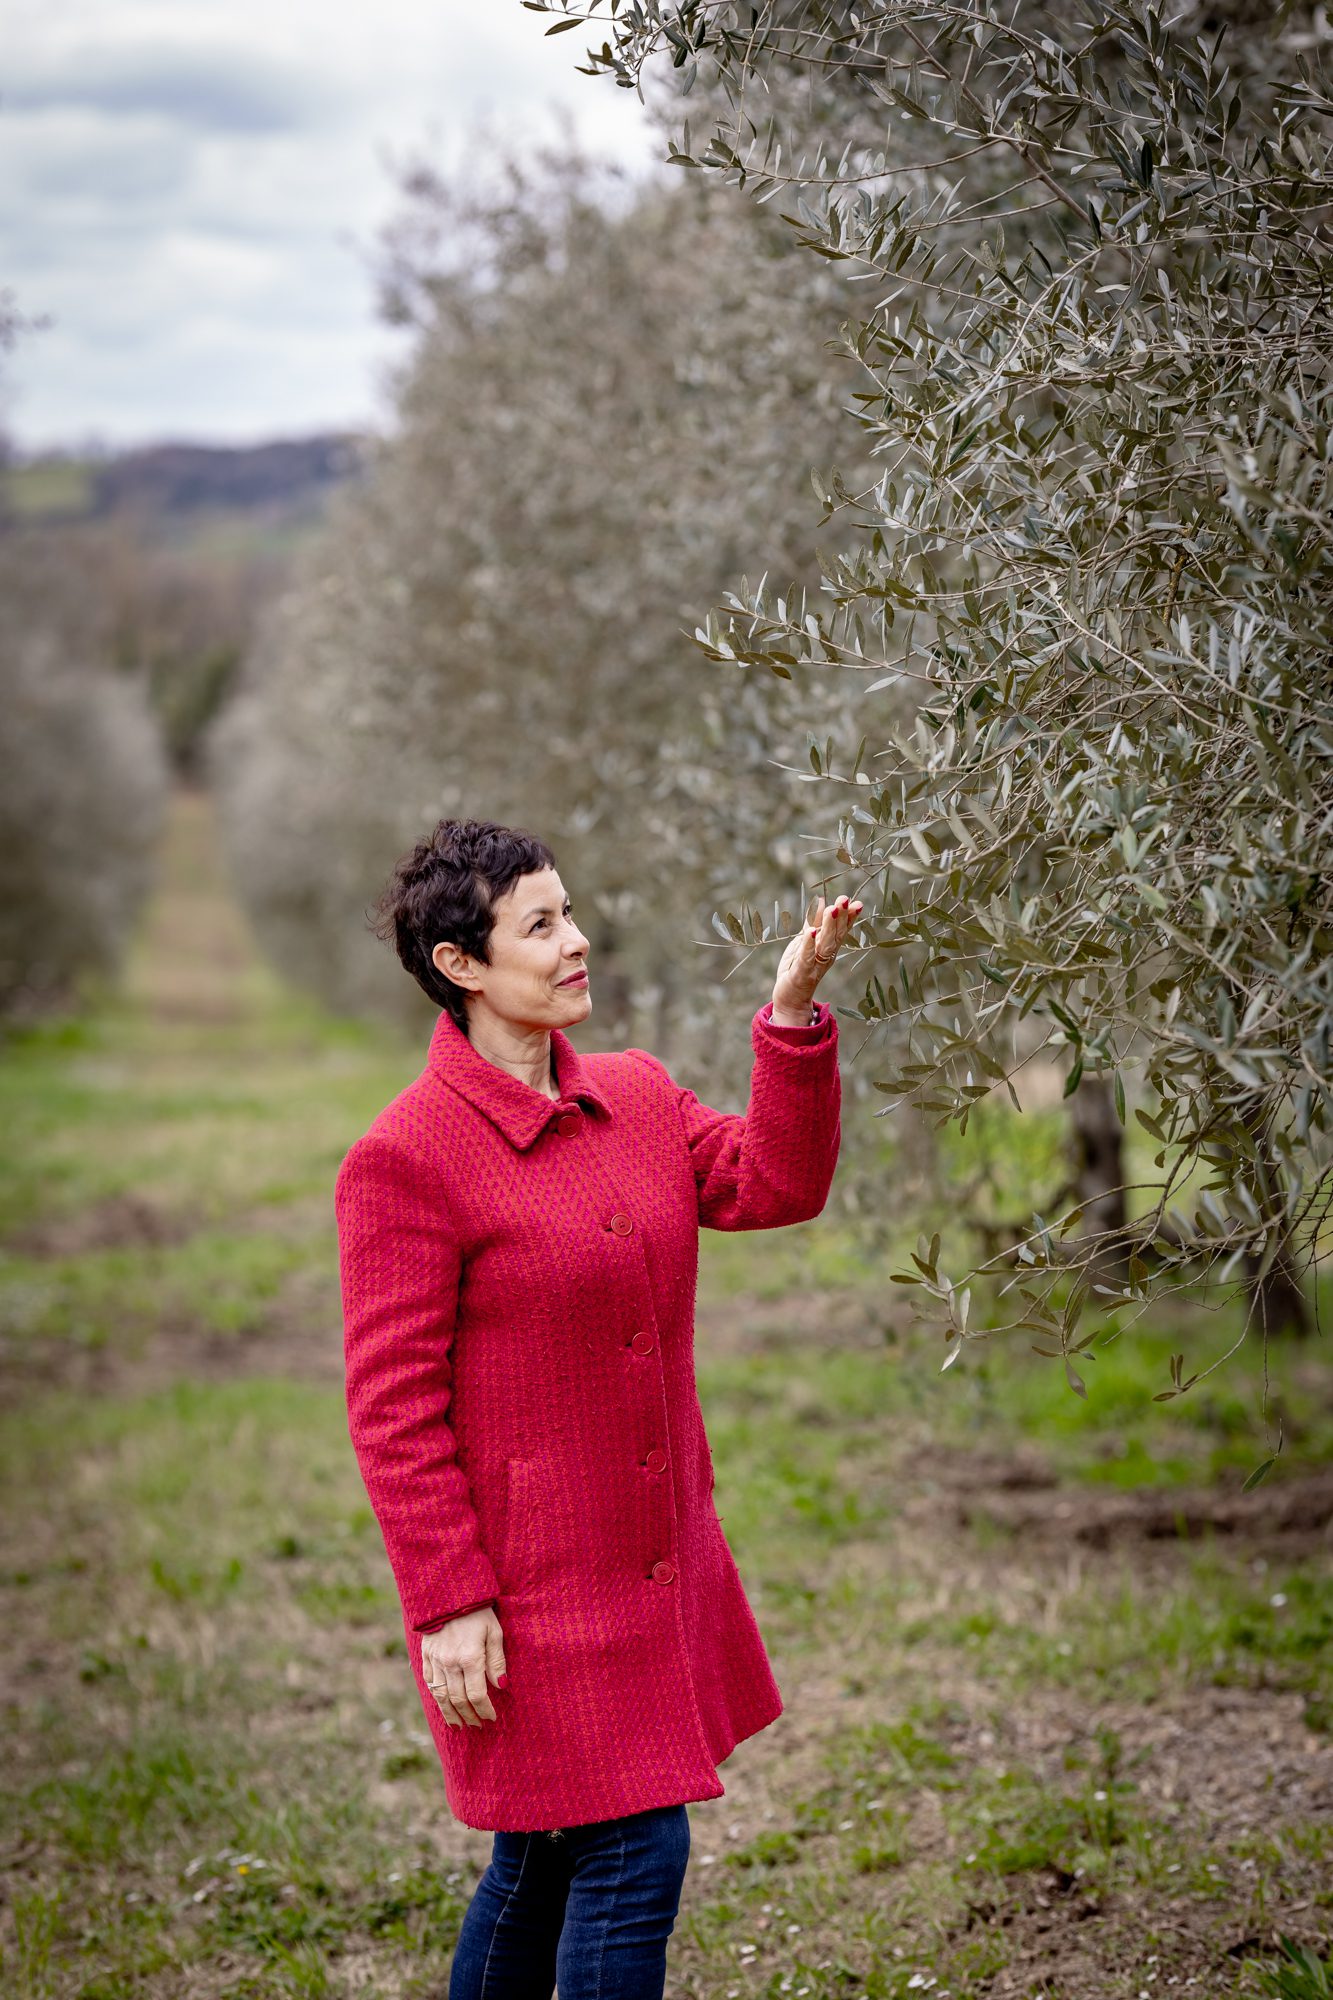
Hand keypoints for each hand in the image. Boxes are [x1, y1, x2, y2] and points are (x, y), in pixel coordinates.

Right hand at [422, 1606, 507, 1726]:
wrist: (448, 1592)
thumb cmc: (478, 1611)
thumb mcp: (494, 1631)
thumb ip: (497, 1660)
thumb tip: (501, 1686)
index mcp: (470, 1657)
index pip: (477, 1695)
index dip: (484, 1710)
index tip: (491, 1718)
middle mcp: (450, 1663)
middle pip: (458, 1700)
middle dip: (469, 1716)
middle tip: (478, 1725)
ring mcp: (435, 1660)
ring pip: (441, 1697)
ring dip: (451, 1714)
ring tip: (459, 1726)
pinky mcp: (425, 1656)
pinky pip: (429, 1683)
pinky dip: (436, 1699)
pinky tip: (443, 1706)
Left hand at [771, 892, 863, 1023]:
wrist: (791, 999)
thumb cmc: (798, 967)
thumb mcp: (806, 941)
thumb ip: (814, 922)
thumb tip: (823, 900)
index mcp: (828, 948)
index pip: (841, 930)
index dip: (849, 917)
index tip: (857, 902)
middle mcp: (826, 956)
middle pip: (836, 935)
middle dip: (841, 917)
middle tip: (845, 899)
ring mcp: (815, 965)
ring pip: (824, 945)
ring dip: (829, 927)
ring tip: (832, 910)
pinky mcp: (801, 973)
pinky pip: (806, 957)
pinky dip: (808, 944)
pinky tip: (811, 931)